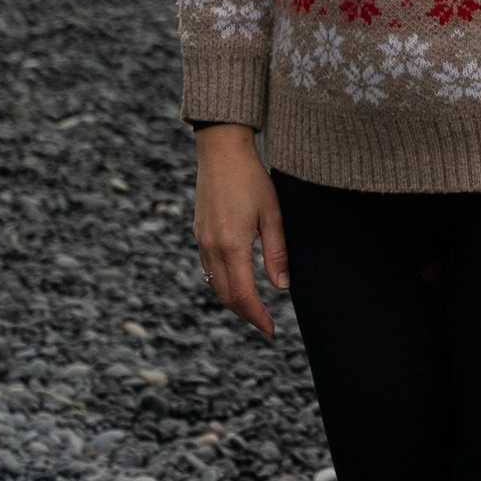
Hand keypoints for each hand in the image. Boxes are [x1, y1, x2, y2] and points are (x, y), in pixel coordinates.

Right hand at [192, 126, 287, 336]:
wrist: (221, 151)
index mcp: (232, 244)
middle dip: (246, 314)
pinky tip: (238, 282)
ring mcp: (201, 240)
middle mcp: (211, 246)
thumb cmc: (251, 178)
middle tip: (265, 324)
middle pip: (225, 296)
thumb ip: (277, 252)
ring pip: (214, 285)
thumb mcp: (273, 214)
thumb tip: (282, 287)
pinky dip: (222, 284)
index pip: (243, 294)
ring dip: (233, 301)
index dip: (257, 316)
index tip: (271, 330)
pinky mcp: (199, 233)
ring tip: (254, 308)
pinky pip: (208, 269)